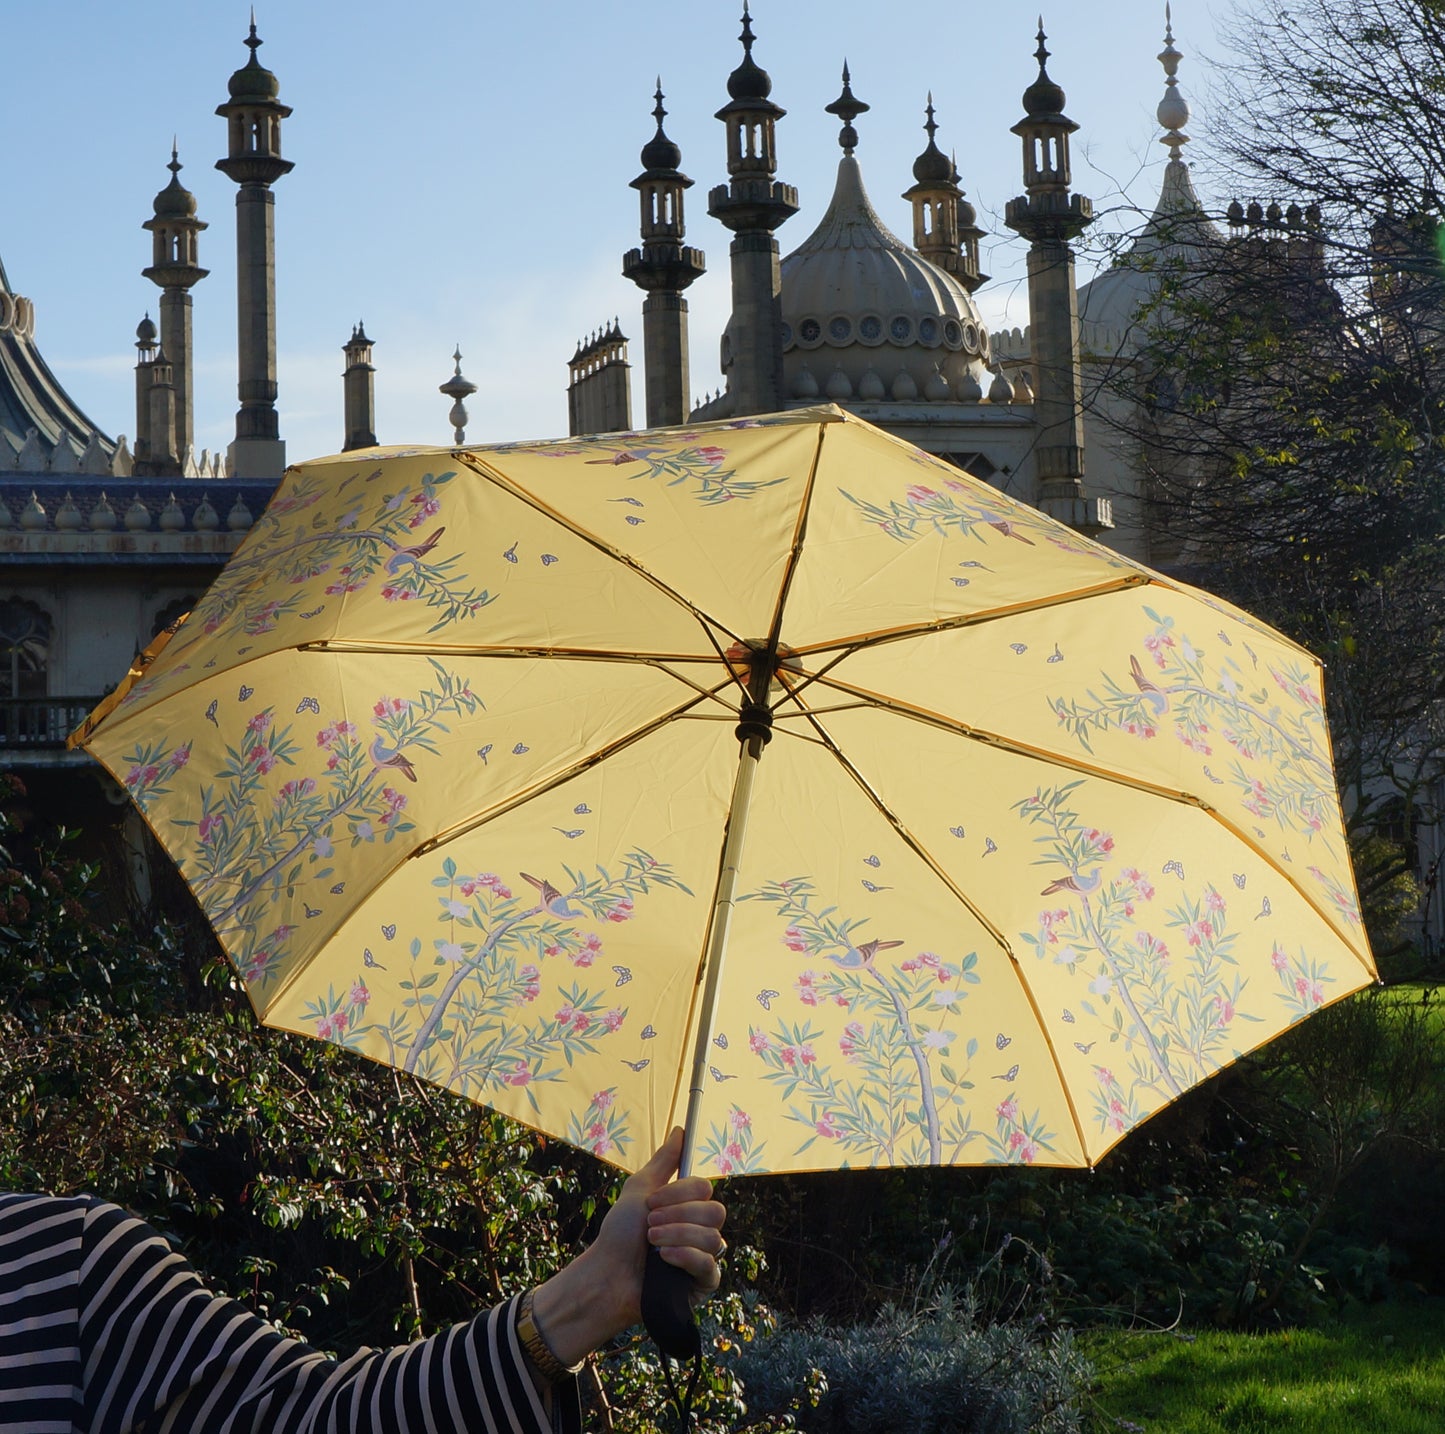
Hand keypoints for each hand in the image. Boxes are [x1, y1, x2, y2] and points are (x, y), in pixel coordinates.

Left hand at [528, 1127, 725, 1366]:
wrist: (607, 1275)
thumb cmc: (620, 1234)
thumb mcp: (640, 1190)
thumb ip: (664, 1161)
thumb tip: (680, 1130)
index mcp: (689, 1207)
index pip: (706, 1188)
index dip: (680, 1193)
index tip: (651, 1202)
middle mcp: (701, 1229)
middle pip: (715, 1212)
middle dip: (678, 1216)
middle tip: (650, 1224)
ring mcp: (704, 1257)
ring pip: (713, 1238)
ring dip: (677, 1235)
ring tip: (652, 1243)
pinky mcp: (702, 1283)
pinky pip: (710, 1266)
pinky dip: (685, 1257)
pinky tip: (664, 1258)